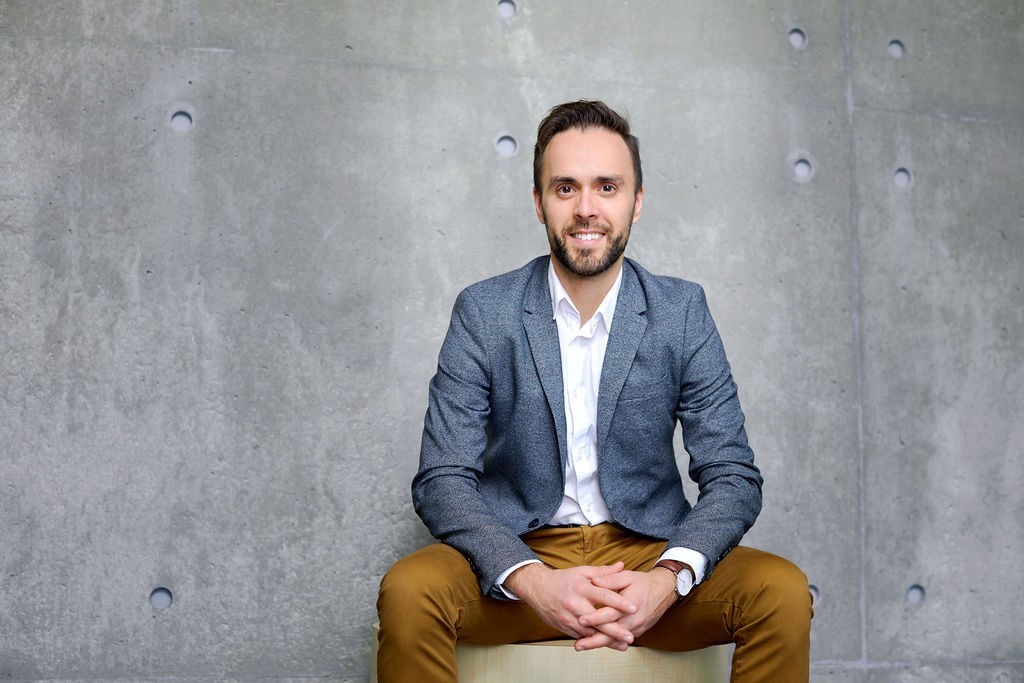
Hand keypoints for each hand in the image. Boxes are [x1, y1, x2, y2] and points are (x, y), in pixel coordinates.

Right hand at [504, 562, 637, 644]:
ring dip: (607, 640)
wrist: (538, 589)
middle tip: (630, 636)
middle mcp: (575, 604)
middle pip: (598, 620)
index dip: (619, 603)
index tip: (633, 608)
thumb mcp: (582, 571)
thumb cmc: (563, 579)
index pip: (603, 596)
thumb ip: (603, 572)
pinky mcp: (564, 627)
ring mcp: (569, 618)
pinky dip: (594, 641)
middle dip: (615, 630)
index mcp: (582, 588)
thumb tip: (622, 566)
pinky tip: (606, 645)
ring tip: (623, 645)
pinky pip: (581, 637)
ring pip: (590, 633)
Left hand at [573, 567, 677, 650]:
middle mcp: (635, 619)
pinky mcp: (638, 631)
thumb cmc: (643, 582)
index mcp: (632, 603)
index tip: (580, 620)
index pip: (611, 613)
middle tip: (578, 645)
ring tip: (581, 646)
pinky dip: (608, 642)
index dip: (595, 617)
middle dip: (594, 640)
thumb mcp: (627, 576)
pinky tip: (594, 643)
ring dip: (599, 643)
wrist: (664, 591)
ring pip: (616, 639)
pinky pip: (621, 639)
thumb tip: (594, 581)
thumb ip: (610, 578)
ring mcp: (637, 628)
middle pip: (612, 633)